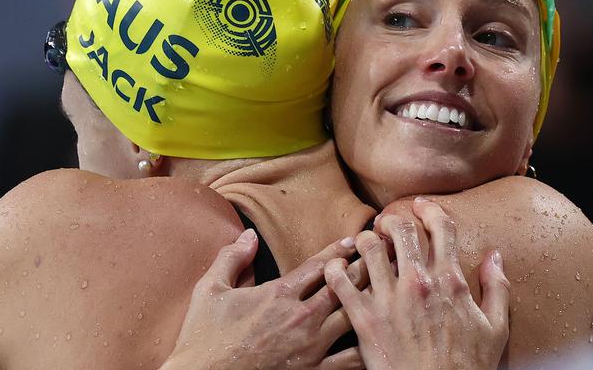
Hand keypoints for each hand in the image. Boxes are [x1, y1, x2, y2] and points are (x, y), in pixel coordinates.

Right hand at [162, 229, 365, 369]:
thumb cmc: (203, 337)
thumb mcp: (209, 290)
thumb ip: (232, 257)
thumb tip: (249, 235)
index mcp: (278, 294)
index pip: (317, 265)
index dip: (338, 250)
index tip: (355, 240)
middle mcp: (300, 316)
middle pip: (342, 286)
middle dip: (365, 269)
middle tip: (383, 256)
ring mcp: (309, 347)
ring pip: (351, 316)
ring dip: (370, 300)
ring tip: (389, 290)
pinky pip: (348, 360)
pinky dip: (364, 347)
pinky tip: (377, 338)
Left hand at [324, 198, 509, 369]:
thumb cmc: (467, 368)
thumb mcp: (495, 329)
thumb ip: (497, 287)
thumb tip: (495, 255)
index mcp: (449, 281)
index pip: (440, 228)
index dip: (430, 210)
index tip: (421, 206)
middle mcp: (417, 282)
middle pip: (400, 229)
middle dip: (392, 220)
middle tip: (386, 224)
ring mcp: (388, 299)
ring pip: (368, 247)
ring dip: (365, 240)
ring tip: (364, 245)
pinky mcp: (364, 317)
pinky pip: (341, 281)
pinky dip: (335, 268)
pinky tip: (337, 267)